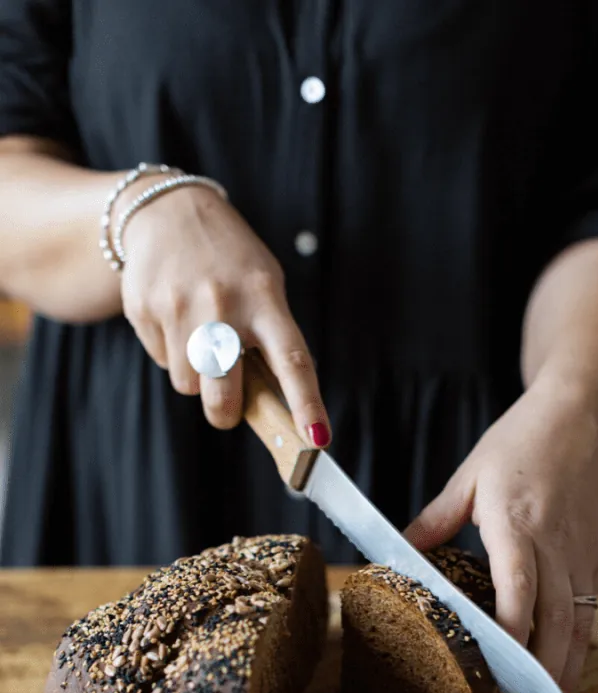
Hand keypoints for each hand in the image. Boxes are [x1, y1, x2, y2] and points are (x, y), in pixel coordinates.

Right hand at [118, 181, 328, 444]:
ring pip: (188, 384)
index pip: (293, 361)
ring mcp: (178, 308)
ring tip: (202, 341)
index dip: (307, 404)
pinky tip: (176, 320)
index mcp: (266, 300)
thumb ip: (272, 337)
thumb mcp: (266, 286)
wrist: (167, 211)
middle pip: (222, 393)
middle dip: (225, 414)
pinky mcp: (143, 309)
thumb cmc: (231, 261)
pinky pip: (162, 360)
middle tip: (228, 411)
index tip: (318, 438)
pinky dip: (172, 353)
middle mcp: (222, 306)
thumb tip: (277, 402)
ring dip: (197, 378)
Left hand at [404, 380, 597, 692]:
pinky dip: (579, 642)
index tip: (503, 671)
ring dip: (569, 669)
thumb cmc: (523, 440)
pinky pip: (590, 606)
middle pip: (559, 619)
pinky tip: (564, 671)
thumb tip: (399, 556)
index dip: (514, 633)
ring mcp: (584, 551)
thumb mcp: (470, 476)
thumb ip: (435, 521)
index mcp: (518, 522)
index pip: (520, 588)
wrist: (584, 415)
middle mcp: (557, 544)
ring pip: (582, 621)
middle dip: (547, 673)